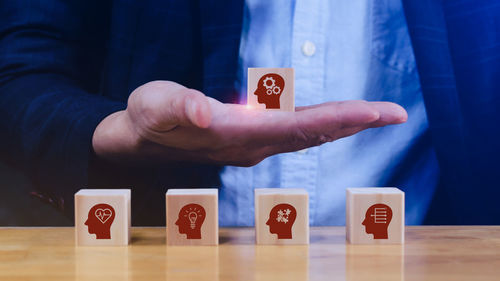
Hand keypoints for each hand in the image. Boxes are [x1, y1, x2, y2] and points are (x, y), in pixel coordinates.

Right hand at [92, 81, 406, 165]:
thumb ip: (178, 107)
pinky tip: (339, 119)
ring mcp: (254, 143)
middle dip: (355, 123)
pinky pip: (296, 130)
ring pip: (308, 134)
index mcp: (235, 135)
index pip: (295, 128)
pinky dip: (324, 124)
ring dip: (345, 124)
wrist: (142, 141)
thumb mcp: (153, 106)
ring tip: (379, 115)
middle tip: (396, 113)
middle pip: (312, 134)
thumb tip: (203, 111)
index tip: (375, 112)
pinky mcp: (253, 135)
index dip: (337, 119)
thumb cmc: (147, 119)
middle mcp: (252, 144)